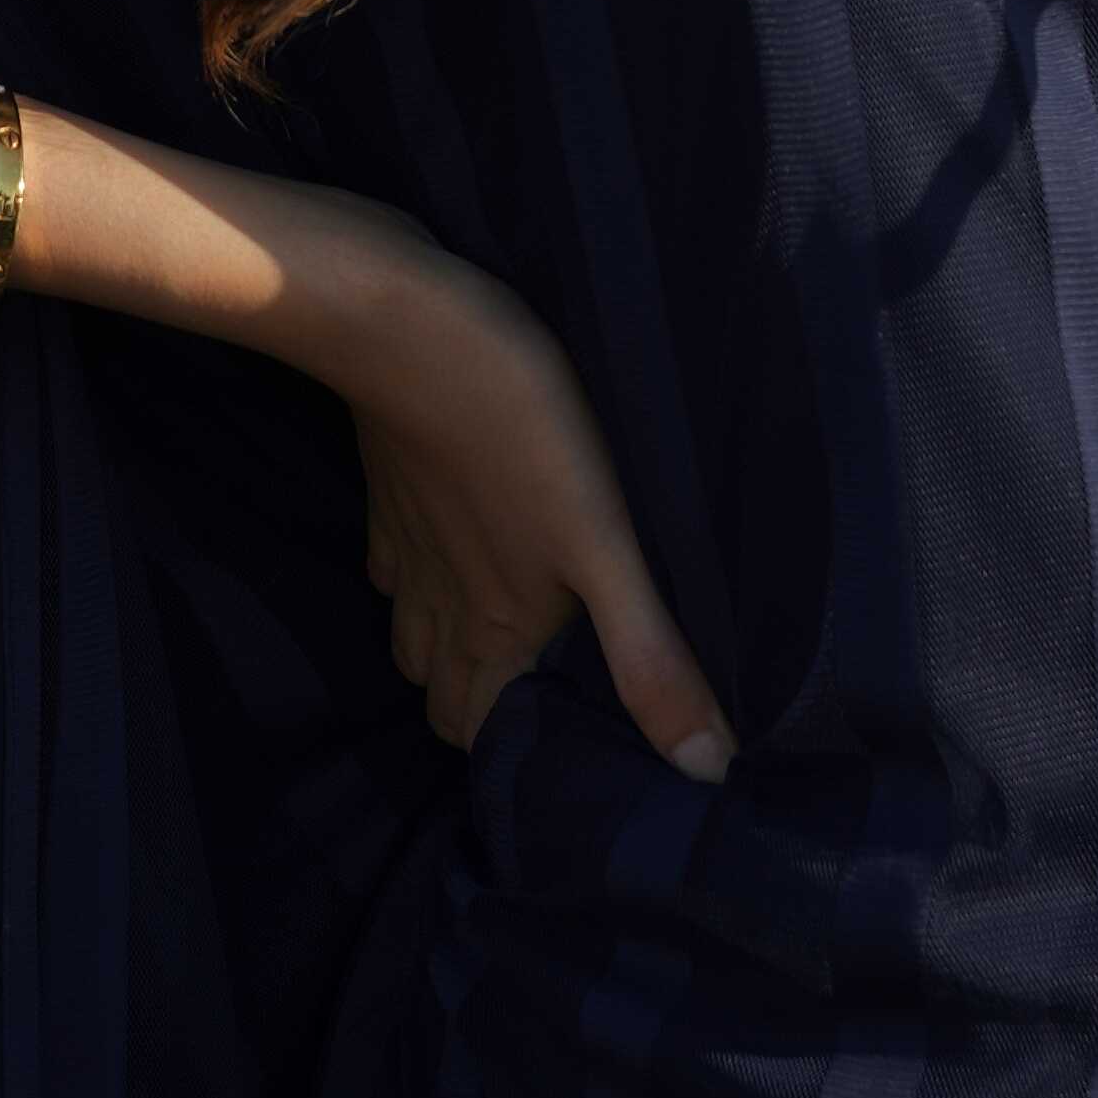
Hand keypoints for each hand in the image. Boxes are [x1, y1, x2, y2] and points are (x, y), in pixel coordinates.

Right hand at [324, 232, 732, 778]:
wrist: (405, 326)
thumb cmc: (517, 429)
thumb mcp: (603, 545)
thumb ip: (650, 657)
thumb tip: (709, 771)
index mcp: (500, 628)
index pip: (485, 736)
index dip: (518, 756)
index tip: (565, 754)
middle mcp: (443, 607)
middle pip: (446, 699)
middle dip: (484, 713)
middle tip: (546, 698)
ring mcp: (408, 551)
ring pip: (415, 641)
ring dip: (450, 655)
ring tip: (504, 641)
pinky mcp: (388, 496)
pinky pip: (395, 570)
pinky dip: (419, 584)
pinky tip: (454, 555)